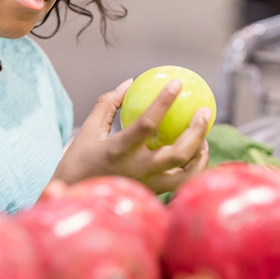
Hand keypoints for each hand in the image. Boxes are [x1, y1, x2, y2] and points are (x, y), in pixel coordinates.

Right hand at [53, 79, 210, 193]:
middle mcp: (137, 170)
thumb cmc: (80, 160)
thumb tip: (131, 82)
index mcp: (118, 150)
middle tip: (205, 110)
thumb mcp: (88, 129)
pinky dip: (195, 168)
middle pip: (177, 153)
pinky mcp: (153, 194)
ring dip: (200, 153)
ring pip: (186, 174)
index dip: (163, 102)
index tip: (177, 83)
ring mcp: (147, 185)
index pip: (146, 124)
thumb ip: (109, 104)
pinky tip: (197, 152)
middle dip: (197, 130)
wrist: (74, 196)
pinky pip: (183, 182)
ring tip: (204, 136)